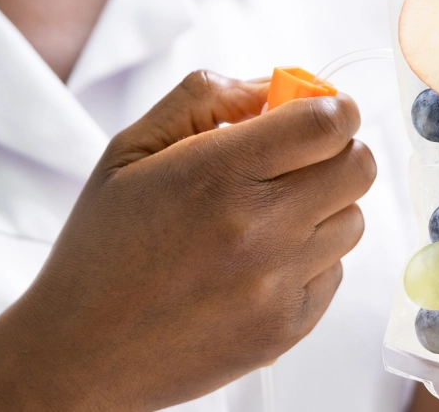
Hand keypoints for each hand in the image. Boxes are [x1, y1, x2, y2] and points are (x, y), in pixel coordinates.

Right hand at [0, 72, 373, 410]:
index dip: (335, 108)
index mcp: (219, 173)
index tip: (319, 113)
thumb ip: (204, 98)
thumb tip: (273, 85)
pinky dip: (311, 259)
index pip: (330, 122)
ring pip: (353, 219)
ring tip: (269, 217)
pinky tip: (259, 264)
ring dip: (325, 207)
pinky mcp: (288, 328)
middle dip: (338, 151)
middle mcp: (260, 229)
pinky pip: (336, 271)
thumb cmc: (102, 244)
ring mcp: (278, 284)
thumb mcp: (131, 149)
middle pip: (360, 166)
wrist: (79, 352)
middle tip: (301, 159)